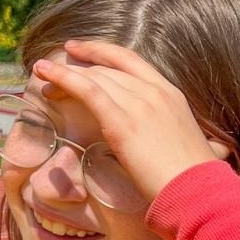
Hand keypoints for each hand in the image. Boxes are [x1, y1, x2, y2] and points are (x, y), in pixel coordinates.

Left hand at [32, 39, 229, 202]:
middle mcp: (155, 92)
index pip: (131, 61)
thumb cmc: (193, 178)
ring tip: (41, 73)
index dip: (102, 51)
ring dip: (64, 72)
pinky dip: (63, 77)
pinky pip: (87, 90)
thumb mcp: (185, 144)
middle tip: (52, 71)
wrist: (198, 190)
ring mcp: (139, 104)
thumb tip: (163, 145)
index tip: (81, 49)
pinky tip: (44, 73)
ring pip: (95, 76)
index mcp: (171, 94)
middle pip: (108, 68)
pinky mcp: (122, 121)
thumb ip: (169, 134)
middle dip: (78, 66)